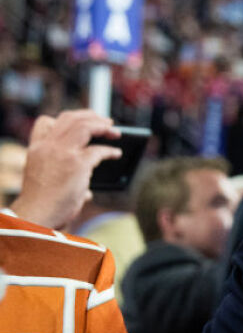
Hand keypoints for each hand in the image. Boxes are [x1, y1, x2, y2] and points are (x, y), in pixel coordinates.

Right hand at [9, 110, 121, 229]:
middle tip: (106, 122)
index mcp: (36, 149)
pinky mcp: (78, 164)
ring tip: (115, 132)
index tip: (81, 121)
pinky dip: (111, 150)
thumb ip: (62, 175)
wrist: (35, 216)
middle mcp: (47, 147)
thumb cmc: (41, 204)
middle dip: (91, 116)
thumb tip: (88, 191)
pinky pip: (99, 150)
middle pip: (70, 118)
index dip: (65, 119)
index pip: (45, 122)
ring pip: (85, 126)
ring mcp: (63, 154)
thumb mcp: (43, 179)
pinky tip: (117, 154)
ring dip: (103, 126)